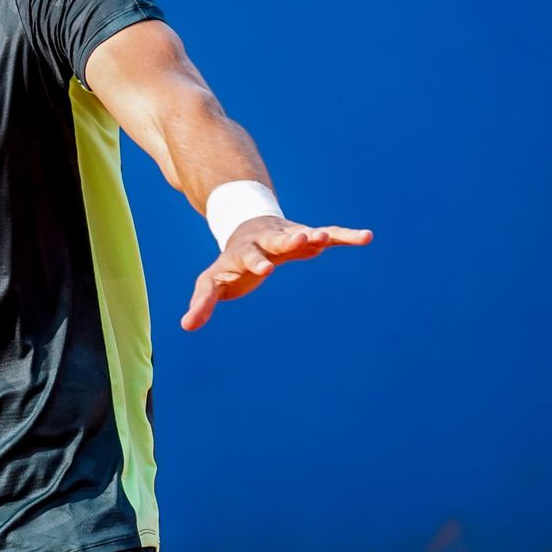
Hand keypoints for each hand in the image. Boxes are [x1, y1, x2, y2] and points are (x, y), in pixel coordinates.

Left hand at [182, 216, 371, 330]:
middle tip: (302, 238)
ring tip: (330, 237)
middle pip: (275, 239)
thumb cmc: (229, 263)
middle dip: (288, 240)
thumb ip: (202, 302)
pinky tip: (366, 236)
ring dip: (315, 234)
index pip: (247, 257)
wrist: (242, 225)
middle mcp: (264, 240)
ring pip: (301, 233)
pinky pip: (327, 234)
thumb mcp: (212, 281)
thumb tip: (186, 326)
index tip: (266, 269)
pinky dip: (344, 236)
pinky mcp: (304, 235)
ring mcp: (286, 236)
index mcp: (242, 253)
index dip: (256, 263)